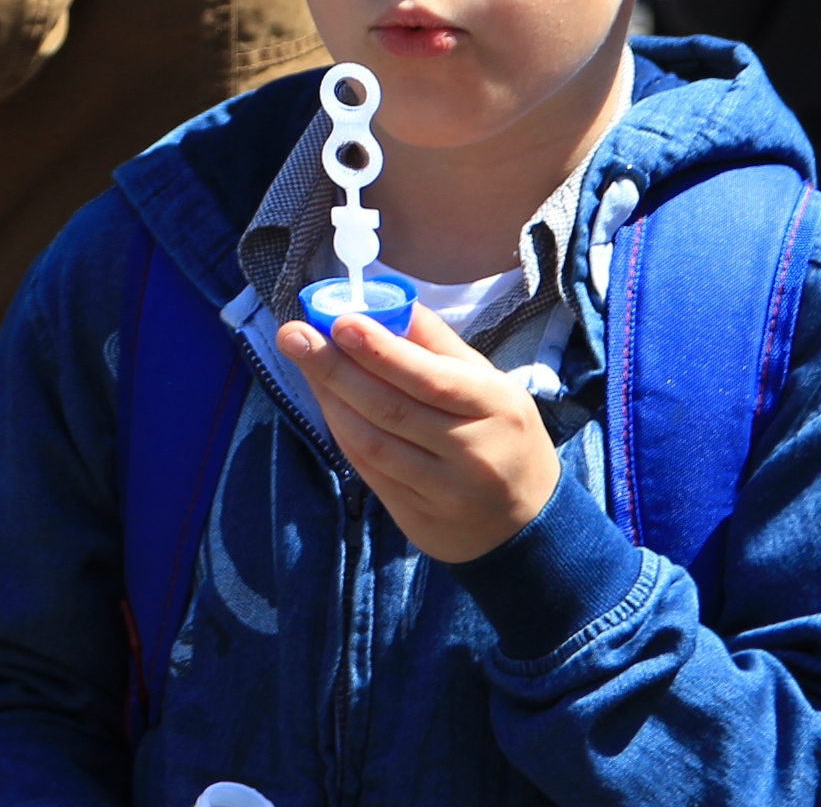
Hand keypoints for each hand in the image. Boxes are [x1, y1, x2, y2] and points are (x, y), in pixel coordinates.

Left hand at [276, 297, 559, 564]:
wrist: (527, 521)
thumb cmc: (500, 432)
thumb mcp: (490, 384)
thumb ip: (438, 344)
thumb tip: (385, 300)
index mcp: (497, 407)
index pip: (432, 378)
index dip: (381, 351)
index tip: (339, 321)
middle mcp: (472, 452)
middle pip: (392, 409)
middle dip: (335, 368)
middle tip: (293, 335)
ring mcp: (443, 491)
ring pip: (372, 442)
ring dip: (330, 398)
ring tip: (302, 359)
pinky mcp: (417, 516)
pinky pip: (368, 469)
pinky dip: (342, 430)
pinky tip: (325, 400)